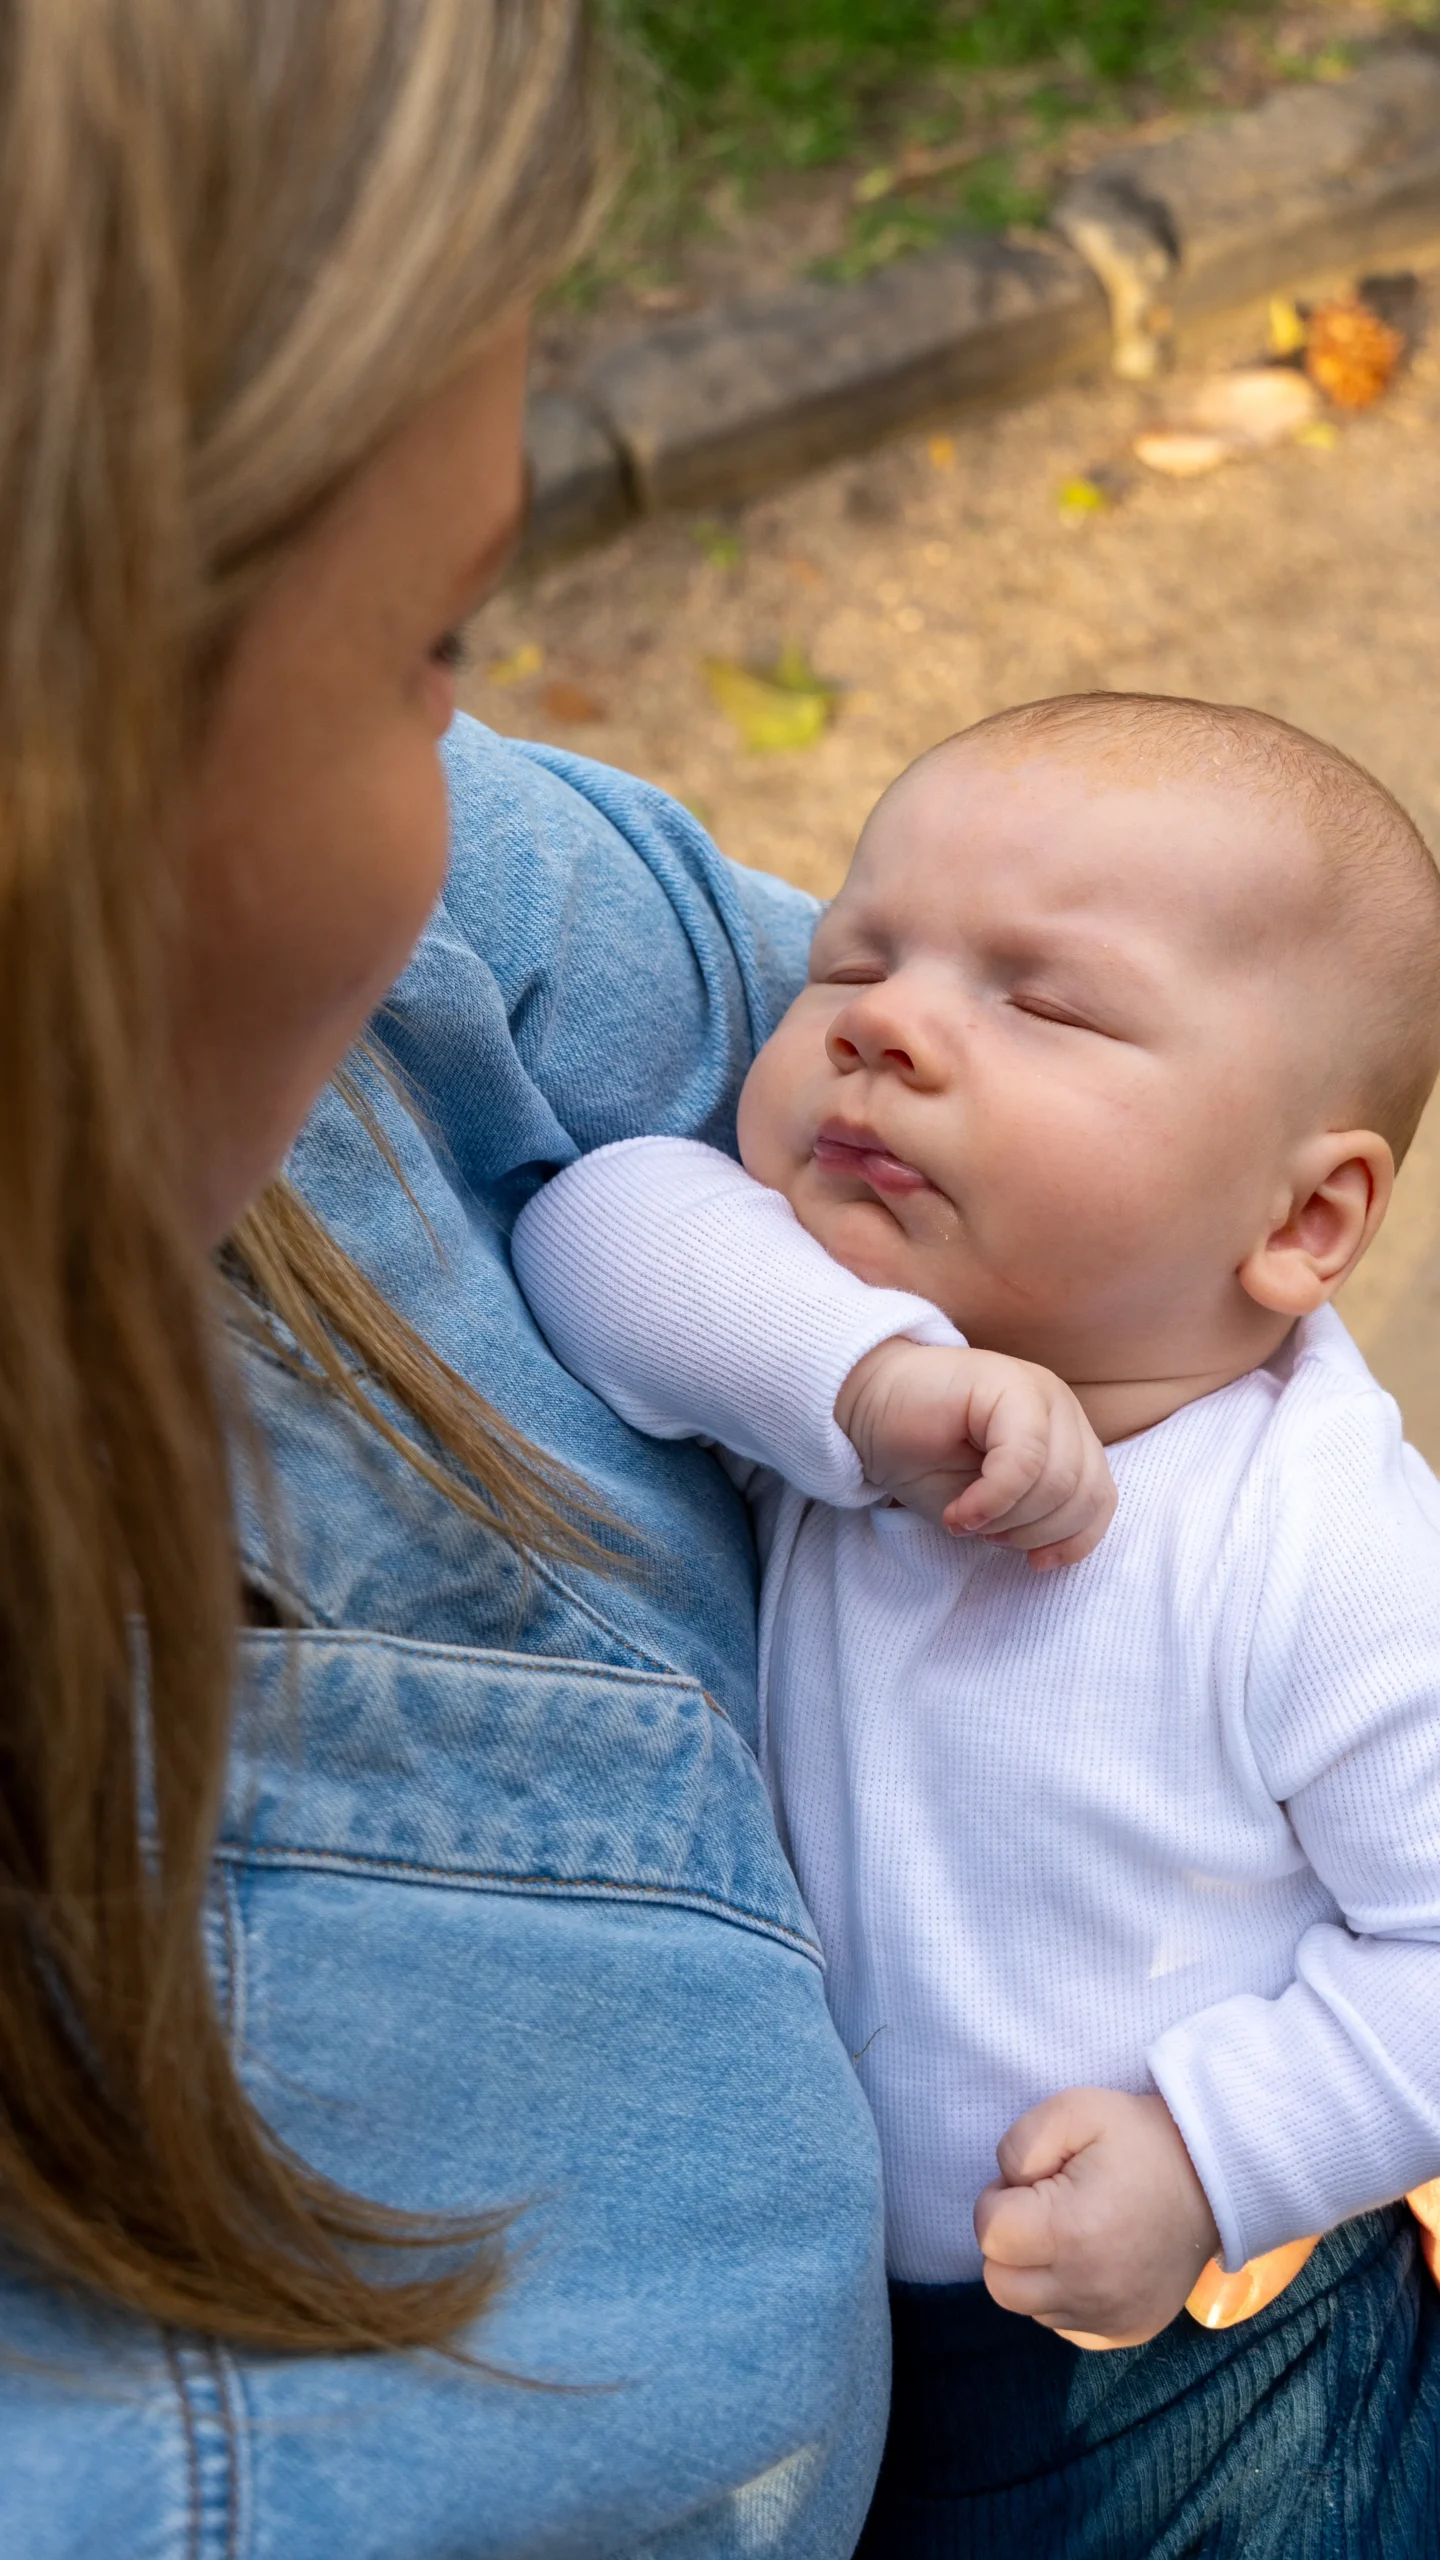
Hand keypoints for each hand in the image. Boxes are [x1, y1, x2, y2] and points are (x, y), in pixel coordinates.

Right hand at [834, 1339, 1116, 1567]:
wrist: (864, 1404)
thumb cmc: (920, 1455)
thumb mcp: (987, 1505)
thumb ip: (1033, 1517)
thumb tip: (1055, 1548)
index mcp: (1066, 1437)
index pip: (1100, 1499)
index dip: (1074, 1541)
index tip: (1034, 1563)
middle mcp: (1062, 1411)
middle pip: (1083, 1495)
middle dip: (1033, 1533)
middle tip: (984, 1532)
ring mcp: (1040, 1393)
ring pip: (1058, 1483)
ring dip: (1009, 1520)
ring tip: (968, 1518)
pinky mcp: (1010, 1386)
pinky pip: (1024, 1463)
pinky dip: (992, 1502)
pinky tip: (958, 1513)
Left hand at [974, 2087, 1220, 2347]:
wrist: (1215, 2179)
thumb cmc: (1142, 2140)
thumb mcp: (1077, 2108)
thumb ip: (1019, 2143)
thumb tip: (1006, 2186)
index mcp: (1071, 2232)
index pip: (990, 2233)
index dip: (999, 2199)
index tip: (1032, 2183)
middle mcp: (1088, 2289)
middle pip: (1001, 2283)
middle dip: (1009, 2243)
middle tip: (1043, 2209)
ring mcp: (1110, 2319)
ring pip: (1030, 2307)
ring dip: (1036, 2271)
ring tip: (1073, 2231)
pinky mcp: (1127, 2333)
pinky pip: (1065, 2326)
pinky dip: (1065, 2296)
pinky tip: (1091, 2259)